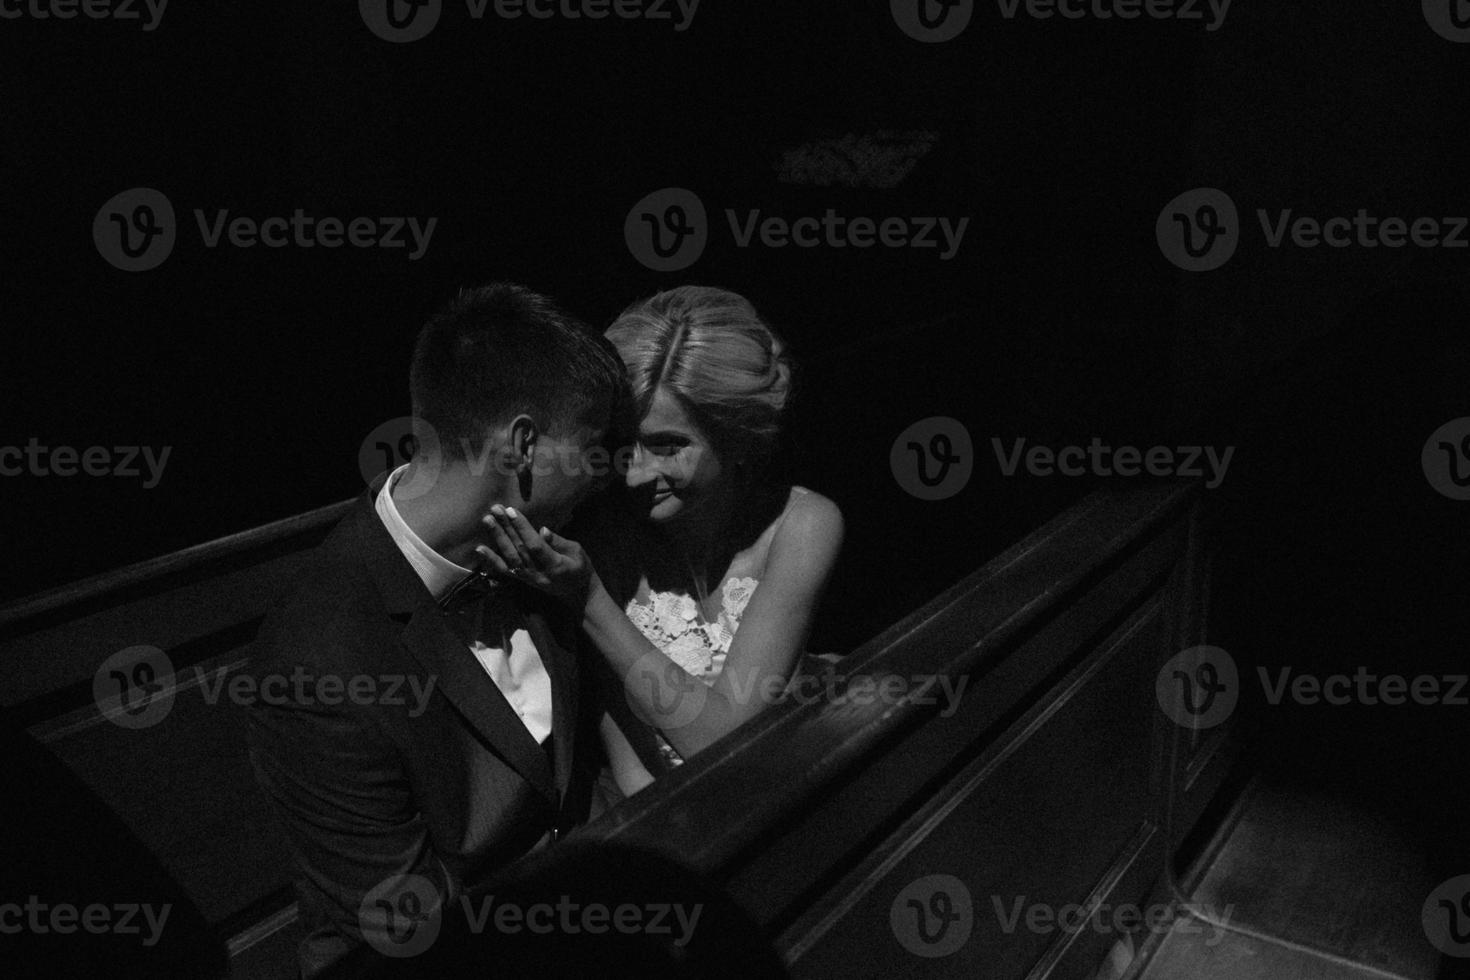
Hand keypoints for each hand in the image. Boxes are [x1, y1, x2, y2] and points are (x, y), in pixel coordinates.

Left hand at [478, 505, 594, 607]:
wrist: (577, 594)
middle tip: (494, 509)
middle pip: (519, 549)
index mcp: (555, 565)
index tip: (511, 511)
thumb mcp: (578, 552)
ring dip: (497, 538)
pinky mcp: (522, 581)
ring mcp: (528, 578)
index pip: (535, 545)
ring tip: (487, 520)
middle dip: (506, 527)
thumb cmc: (580, 568)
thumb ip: (559, 542)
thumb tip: (542, 530)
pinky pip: (504, 571)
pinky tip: (479, 549)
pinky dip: (491, 560)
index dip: (523, 528)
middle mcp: (538, 573)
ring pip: (509, 557)